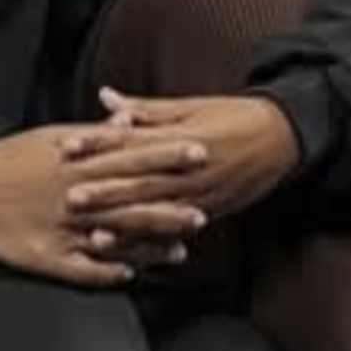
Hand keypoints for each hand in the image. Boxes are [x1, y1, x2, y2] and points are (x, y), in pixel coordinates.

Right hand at [0, 124, 206, 285]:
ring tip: (181, 251)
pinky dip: (106, 272)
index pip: (131, 156)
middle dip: (168, 206)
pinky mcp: (45, 255)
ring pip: (112, 238)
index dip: (167, 155)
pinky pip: (81, 268)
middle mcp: (73, 196)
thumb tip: (128, 121)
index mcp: (77, 162)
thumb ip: (94, 135)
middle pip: (129, 200)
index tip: (200, 152)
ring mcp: (60, 228)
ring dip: (148, 246)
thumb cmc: (13, 158)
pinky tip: (131, 276)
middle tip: (204, 211)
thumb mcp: (52, 137)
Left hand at [79, 87, 301, 226]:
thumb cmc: (234, 116)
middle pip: (139, 180)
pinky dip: (150, 242)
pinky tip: (128, 252)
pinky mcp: (209, 212)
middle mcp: (189, 169)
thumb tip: (105, 98)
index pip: (131, 140)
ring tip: (94, 233)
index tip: (67, 147)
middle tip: (69, 196)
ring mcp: (200, 194)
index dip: (98, 143)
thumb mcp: (191, 106)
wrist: (283, 138)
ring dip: (124, 224)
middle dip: (103, 191)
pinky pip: (174, 230)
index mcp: (181, 136)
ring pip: (156, 211)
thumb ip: (145, 109)